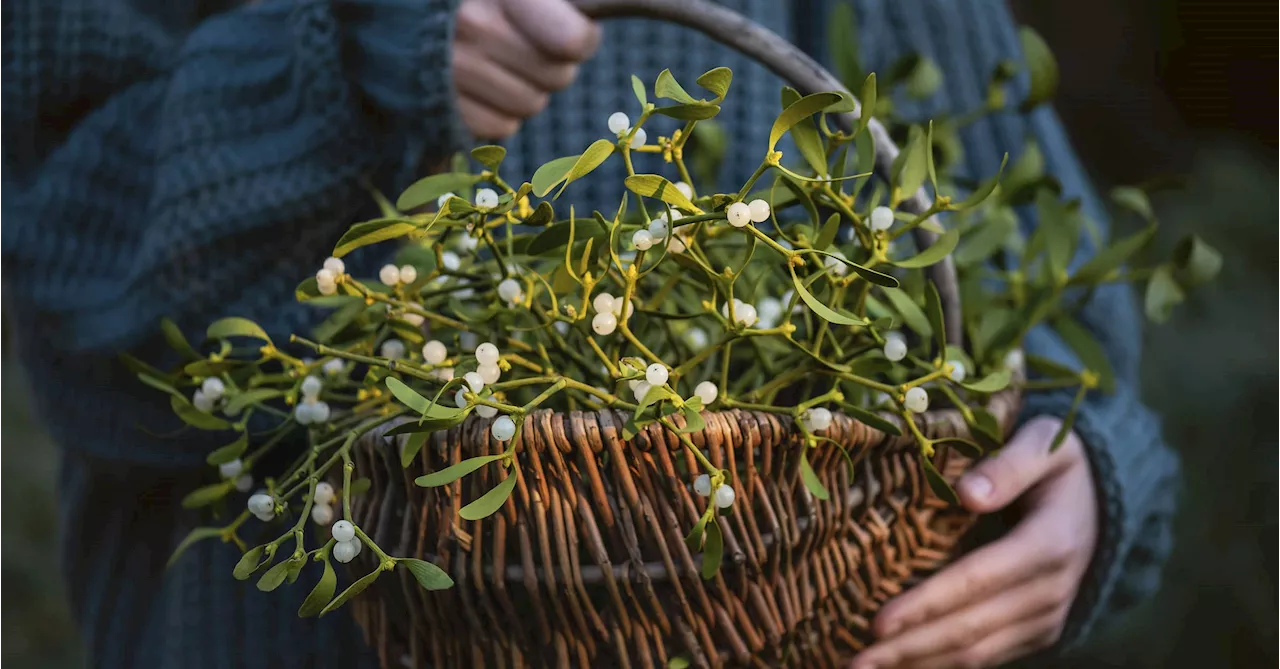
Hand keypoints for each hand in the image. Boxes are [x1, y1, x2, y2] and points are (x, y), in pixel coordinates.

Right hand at [453, 0, 599, 138]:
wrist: (397, 10)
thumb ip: (551, 5)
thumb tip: (589, 38)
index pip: (572, 41)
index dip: (581, 39)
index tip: (573, 33)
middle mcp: (472, 27)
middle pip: (557, 76)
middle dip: (552, 64)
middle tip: (527, 45)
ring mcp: (452, 70)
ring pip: (531, 104)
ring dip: (525, 88)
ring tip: (498, 62)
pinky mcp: (440, 105)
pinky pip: (500, 126)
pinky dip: (498, 110)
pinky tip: (479, 85)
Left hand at [850, 416, 1097, 668]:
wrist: (1110, 500)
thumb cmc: (1061, 464)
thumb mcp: (1045, 445)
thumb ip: (1010, 466)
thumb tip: (967, 494)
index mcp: (1048, 544)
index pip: (975, 581)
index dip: (926, 604)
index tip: (878, 622)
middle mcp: (1049, 591)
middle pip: (969, 629)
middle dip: (907, 649)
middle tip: (853, 661)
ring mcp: (1045, 617)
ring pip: (976, 653)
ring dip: (918, 665)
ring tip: (864, 668)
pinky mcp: (1037, 631)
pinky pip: (988, 656)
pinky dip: (942, 665)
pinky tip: (901, 665)